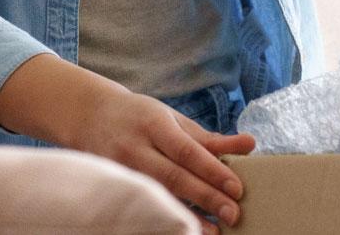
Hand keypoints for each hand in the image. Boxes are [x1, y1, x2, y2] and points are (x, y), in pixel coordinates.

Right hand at [69, 87, 256, 232]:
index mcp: (154, 124)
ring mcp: (120, 168)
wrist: (89, 116)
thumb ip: (209, 137)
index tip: (236, 188)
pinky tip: (182, 228)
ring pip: (157, 196)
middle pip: (173, 177)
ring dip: (187, 216)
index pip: (187, 151)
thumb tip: (250, 144)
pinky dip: (163, 218)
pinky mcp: (113, 184)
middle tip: (233, 214)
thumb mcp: (173, 119)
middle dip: (205, 197)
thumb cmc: (140, 117)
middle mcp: (135, 147)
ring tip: (213, 231)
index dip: (212, 170)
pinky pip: (142, 205)